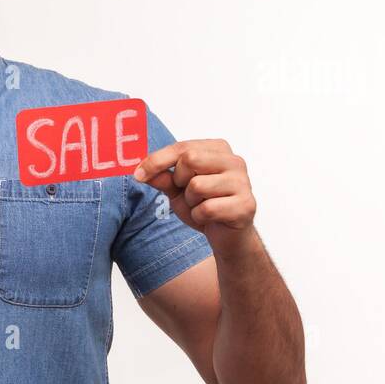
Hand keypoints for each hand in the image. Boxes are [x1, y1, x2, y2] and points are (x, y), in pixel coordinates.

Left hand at [132, 139, 257, 253]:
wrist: (227, 236)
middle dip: (180, 181)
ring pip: (197, 185)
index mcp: (218, 149)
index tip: (138, 174)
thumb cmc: (204, 205)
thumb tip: (140, 170)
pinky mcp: (246, 205)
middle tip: (187, 193)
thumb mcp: (177, 190)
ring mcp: (243, 182)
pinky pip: (207, 209)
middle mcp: (234, 161)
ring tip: (202, 205)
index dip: (156, 161)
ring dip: (191, 202)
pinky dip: (200, 217)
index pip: (182, 147)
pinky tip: (210, 218)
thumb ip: (162, 177)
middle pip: (190, 160)